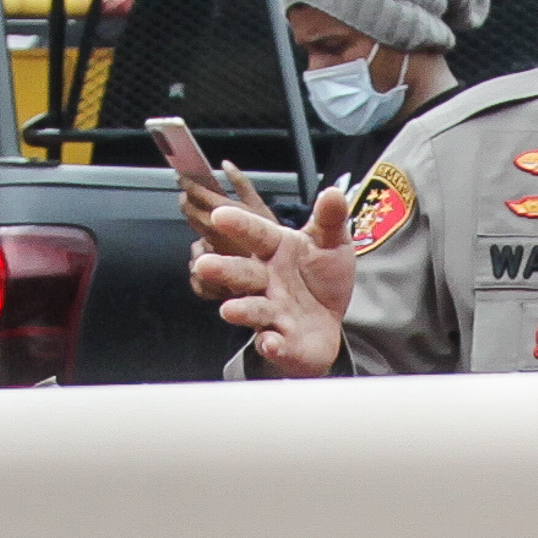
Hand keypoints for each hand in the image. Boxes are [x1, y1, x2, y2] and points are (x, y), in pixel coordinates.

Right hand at [194, 194, 349, 375]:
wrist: (329, 322)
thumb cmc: (321, 278)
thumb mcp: (333, 243)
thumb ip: (331, 219)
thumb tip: (334, 192)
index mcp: (276, 249)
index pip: (256, 233)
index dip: (240, 225)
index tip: (221, 215)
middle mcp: (267, 280)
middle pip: (243, 273)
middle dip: (224, 269)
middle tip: (203, 265)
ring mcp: (272, 312)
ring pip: (253, 309)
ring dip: (242, 310)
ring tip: (229, 311)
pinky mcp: (281, 341)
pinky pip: (273, 343)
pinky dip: (270, 344)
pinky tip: (269, 342)